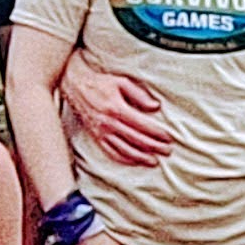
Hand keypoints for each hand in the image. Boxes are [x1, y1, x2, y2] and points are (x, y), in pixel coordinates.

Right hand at [62, 52, 173, 166]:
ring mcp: (101, 132)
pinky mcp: (96, 137)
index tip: (168, 138)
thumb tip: (155, 107)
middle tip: (167, 151)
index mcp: (116, 109)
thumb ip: (139, 95)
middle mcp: (109, 123)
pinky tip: (135, 161)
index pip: (142, 125)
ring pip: (124, 150)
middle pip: (136, 139)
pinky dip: (124, 159)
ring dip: (141, 157)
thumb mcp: (122, 82)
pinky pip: (111, 153)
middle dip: (153, 147)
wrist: (76, 86)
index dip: (156, 133)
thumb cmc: (101, 83)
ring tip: (154, 161)